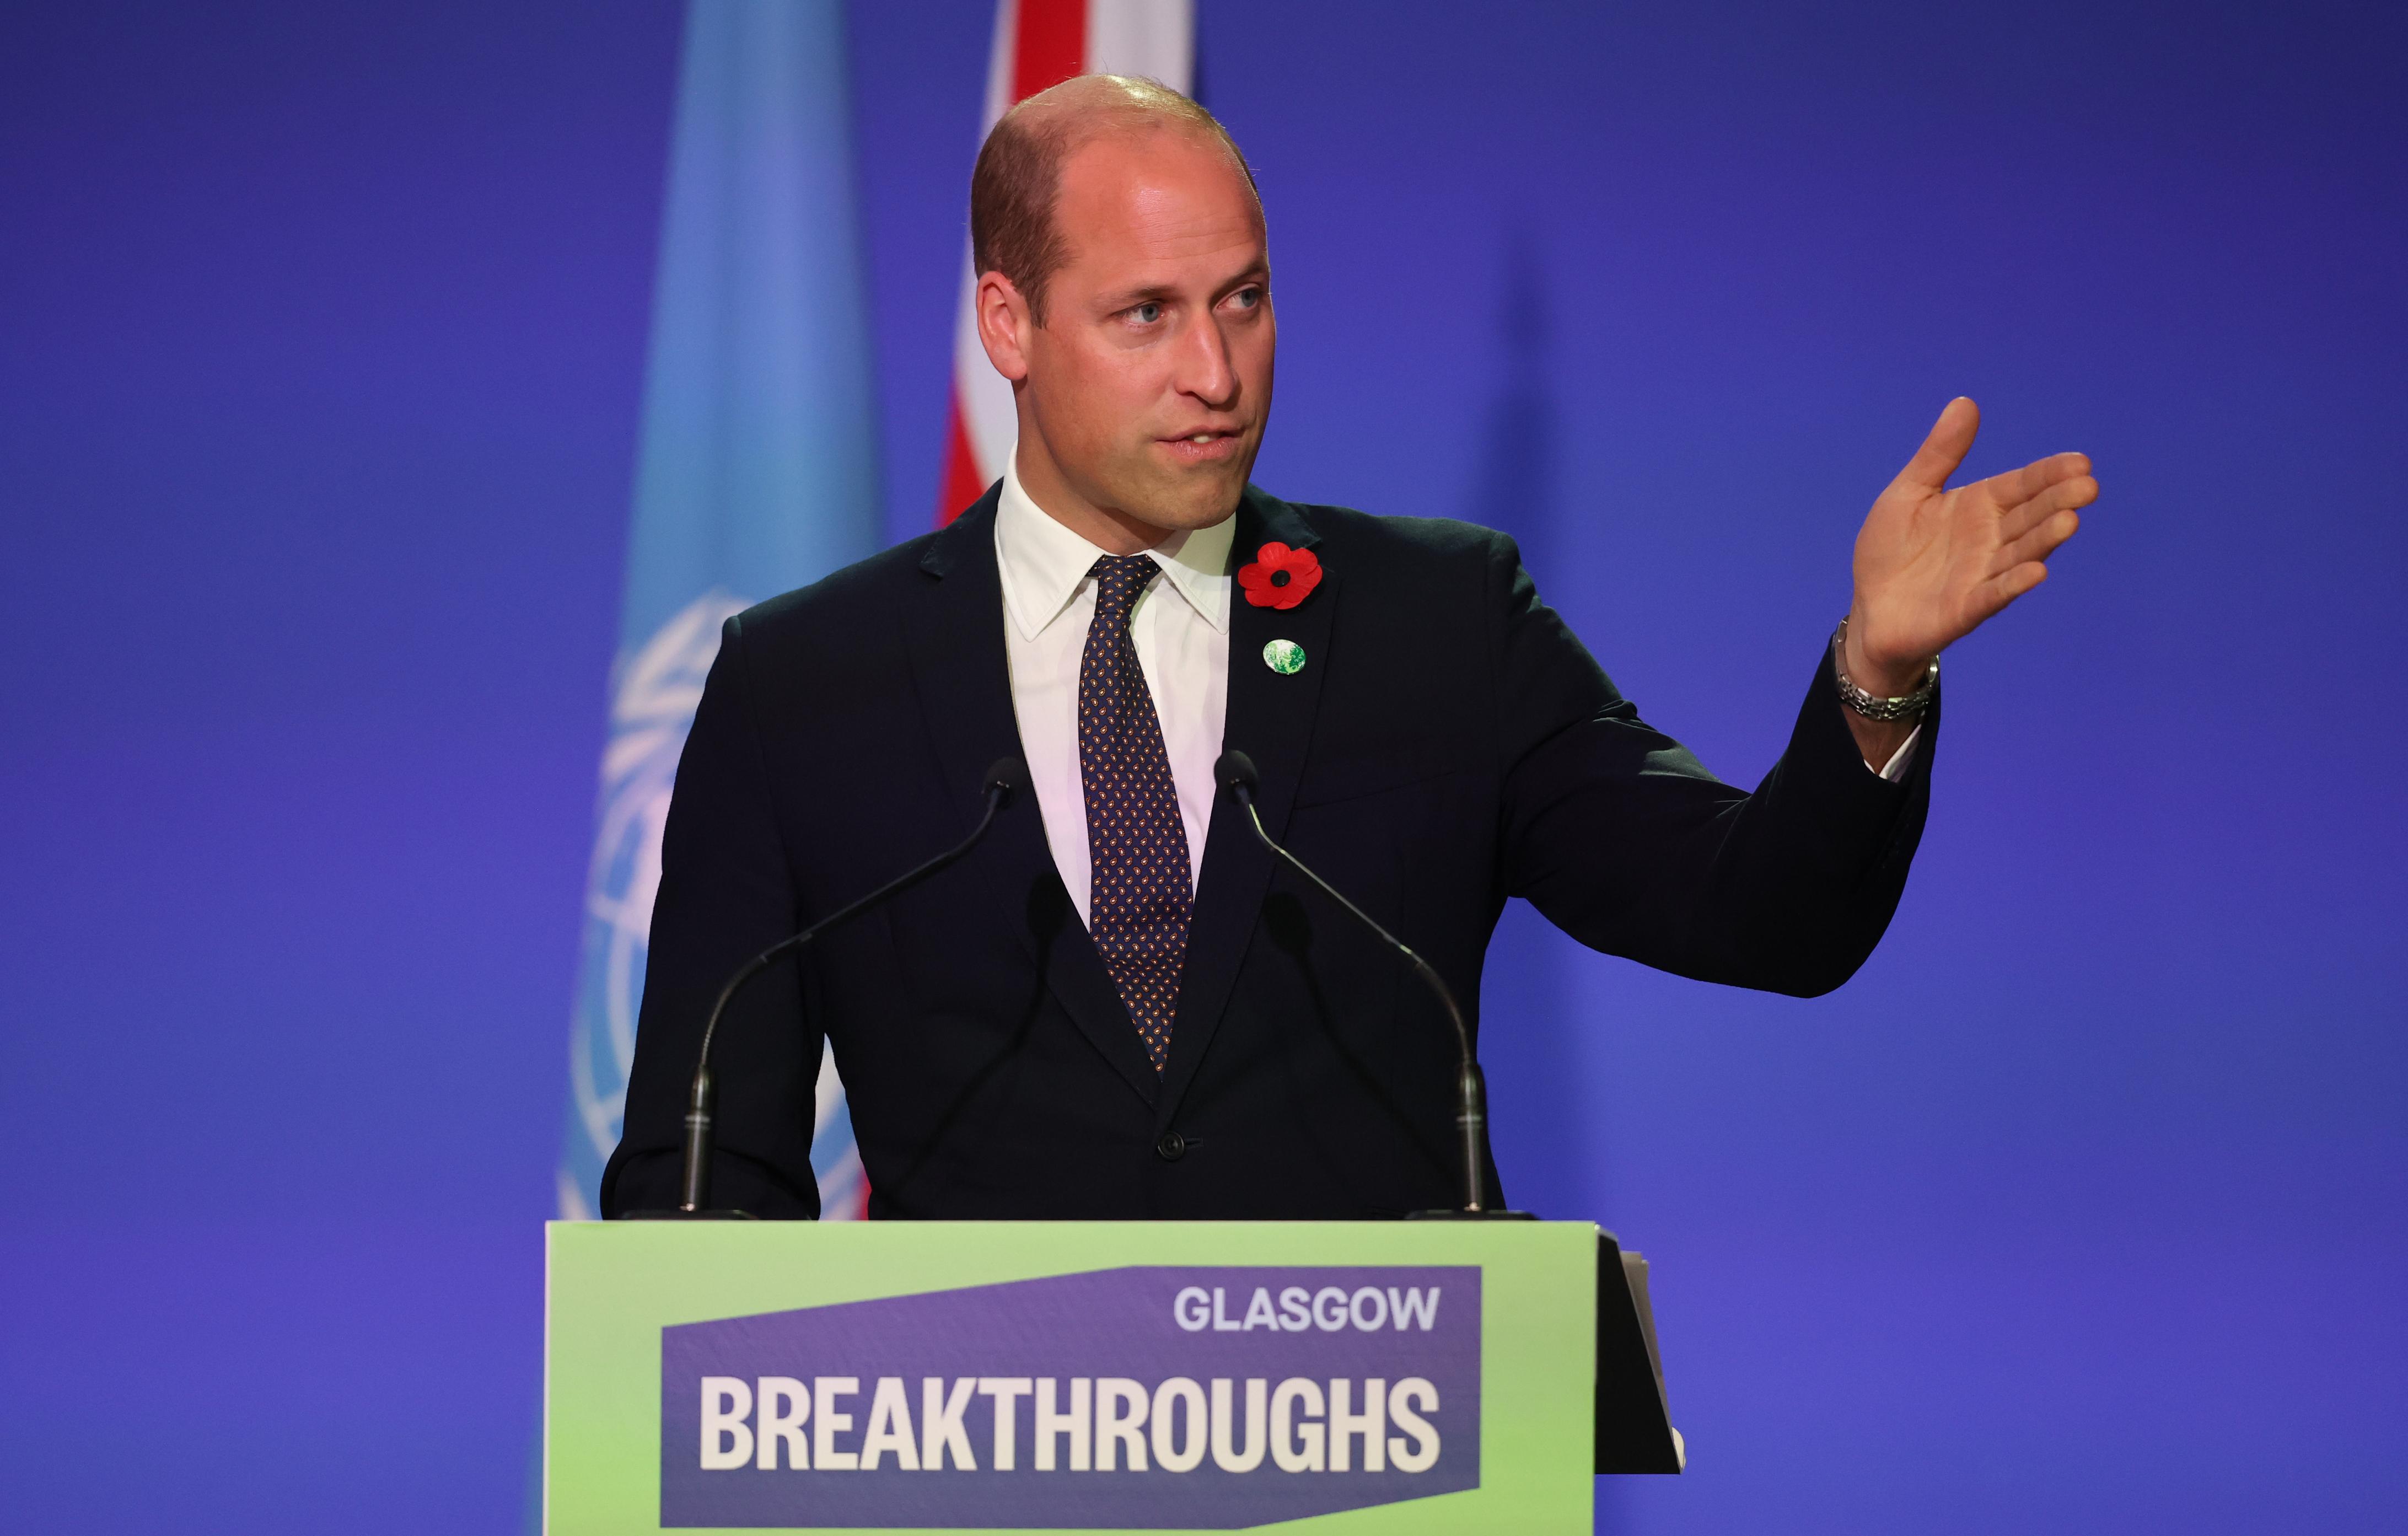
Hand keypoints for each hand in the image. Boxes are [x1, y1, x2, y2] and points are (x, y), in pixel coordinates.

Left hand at [1844, 397, 2097, 694]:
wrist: (1870, 609)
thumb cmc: (1890, 550)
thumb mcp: (1909, 493)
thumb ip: (1939, 454)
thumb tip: (1965, 402)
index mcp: (1979, 506)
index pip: (2022, 485)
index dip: (2050, 474)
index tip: (2081, 462)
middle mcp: (1990, 539)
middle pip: (2030, 516)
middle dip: (2058, 501)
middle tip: (2088, 486)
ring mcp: (1982, 575)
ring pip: (2020, 553)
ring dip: (2045, 539)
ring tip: (2069, 521)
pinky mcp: (1965, 608)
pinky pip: (1993, 595)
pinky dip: (2013, 584)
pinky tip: (2035, 572)